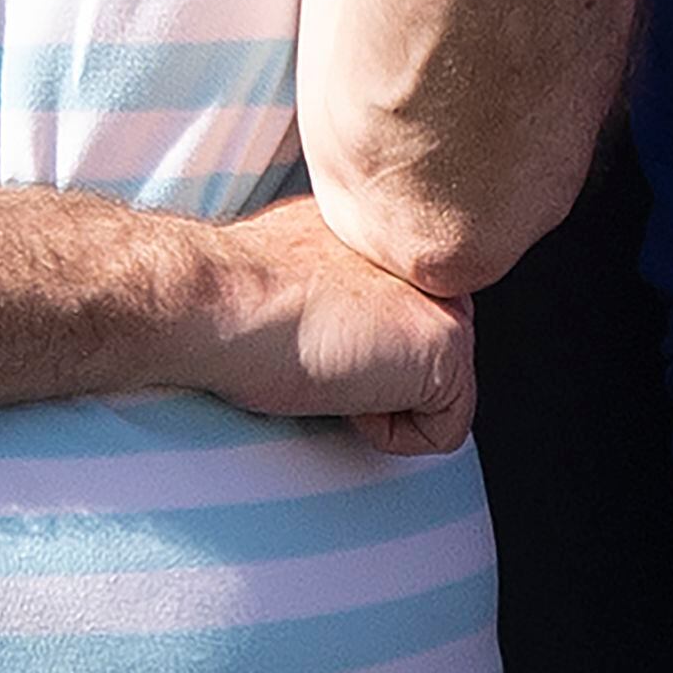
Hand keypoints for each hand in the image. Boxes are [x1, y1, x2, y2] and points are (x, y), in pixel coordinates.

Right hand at [195, 193, 478, 455]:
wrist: (223, 299)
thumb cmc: (238, 291)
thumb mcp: (304, 268)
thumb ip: (349, 280)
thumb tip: (345, 311)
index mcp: (395, 237)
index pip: (410, 312)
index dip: (363, 346)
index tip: (318, 337)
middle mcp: (430, 260)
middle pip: (429, 352)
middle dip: (381, 375)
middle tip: (325, 352)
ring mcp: (449, 303)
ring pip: (437, 393)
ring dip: (380, 401)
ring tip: (330, 365)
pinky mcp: (449, 350)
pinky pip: (443, 429)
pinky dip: (390, 435)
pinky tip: (345, 393)